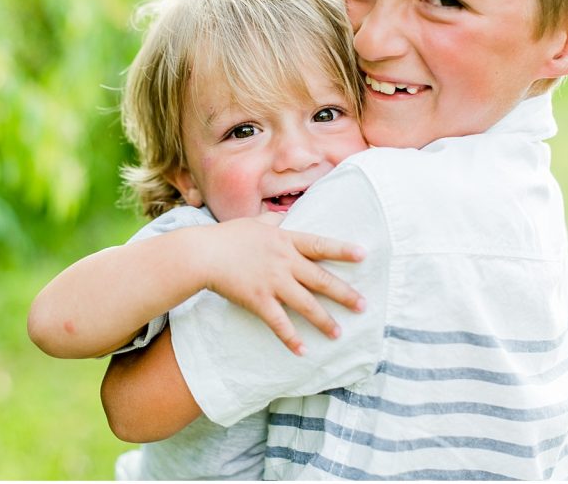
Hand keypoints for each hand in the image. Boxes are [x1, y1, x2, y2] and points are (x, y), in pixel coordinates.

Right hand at [193, 213, 366, 354]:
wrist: (203, 254)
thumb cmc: (227, 236)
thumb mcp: (254, 223)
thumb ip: (272, 222)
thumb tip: (283, 217)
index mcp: (285, 241)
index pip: (320, 245)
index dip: (342, 250)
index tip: (364, 255)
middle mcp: (284, 262)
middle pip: (320, 279)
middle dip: (344, 293)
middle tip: (364, 305)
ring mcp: (272, 282)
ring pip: (306, 304)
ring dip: (324, 320)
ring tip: (338, 333)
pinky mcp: (258, 300)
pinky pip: (279, 323)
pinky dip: (291, 338)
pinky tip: (303, 351)